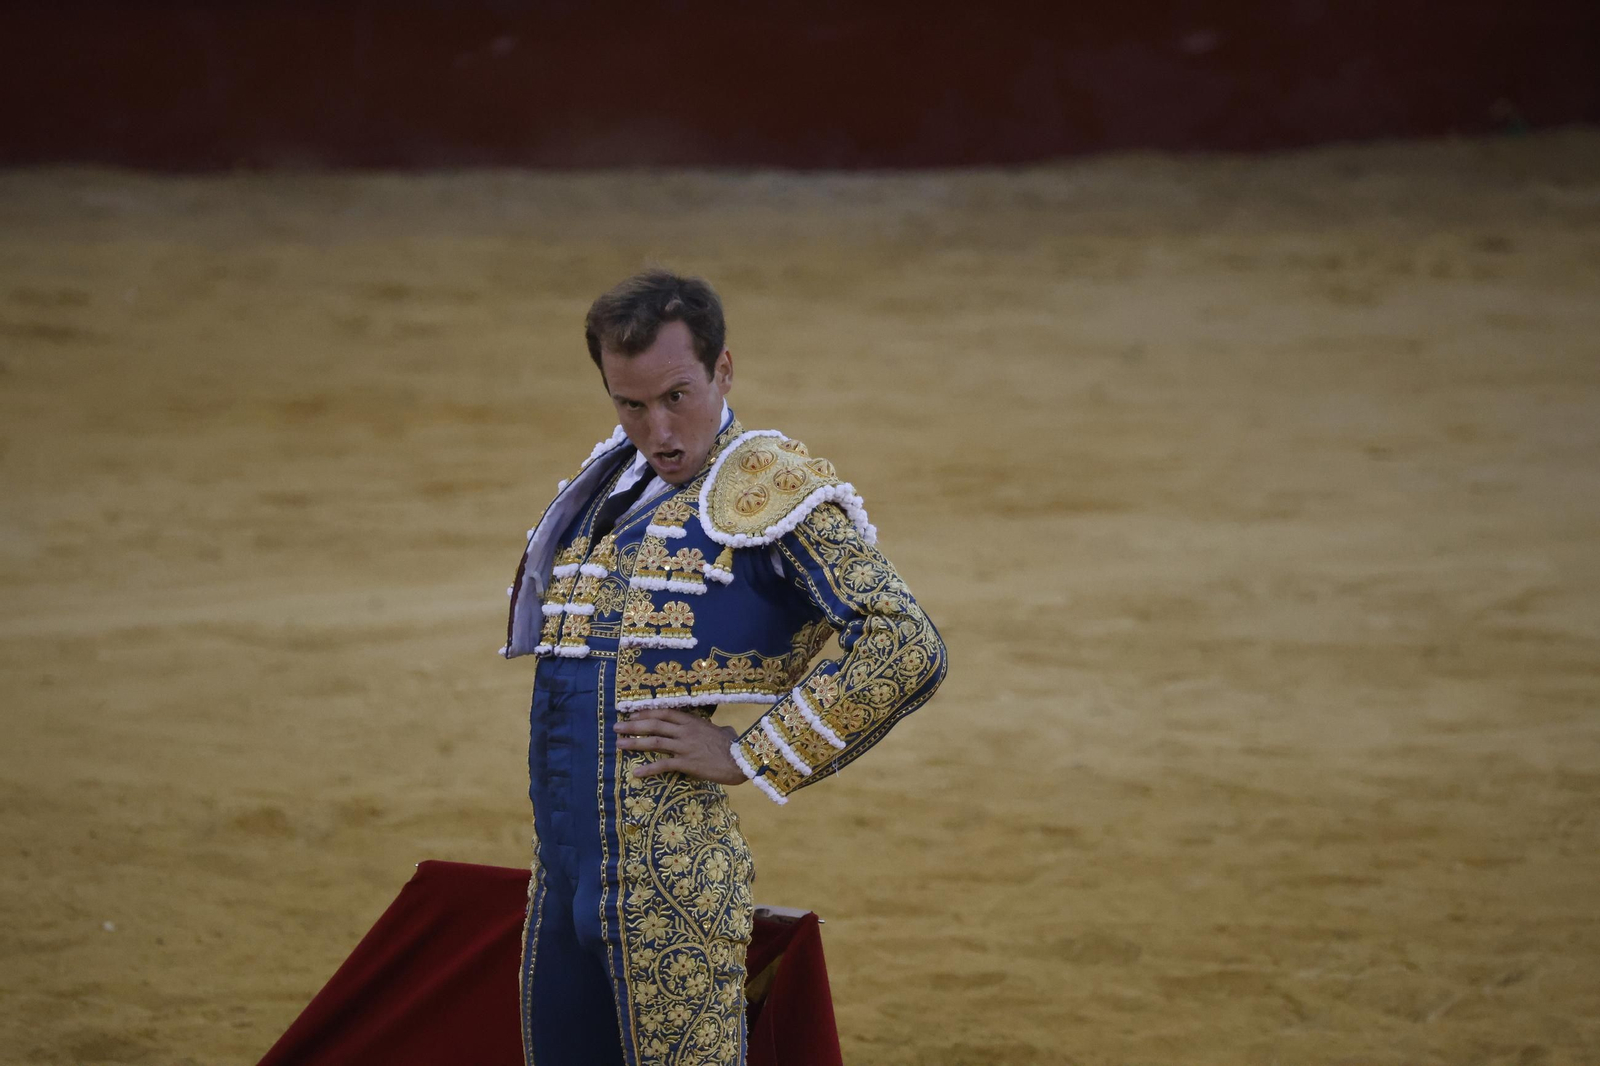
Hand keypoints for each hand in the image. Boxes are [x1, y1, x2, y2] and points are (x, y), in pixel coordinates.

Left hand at [614, 708, 746, 784]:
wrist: (742, 760)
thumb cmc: (735, 746)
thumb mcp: (725, 732)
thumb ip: (719, 729)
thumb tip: (723, 729)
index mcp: (692, 721)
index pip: (664, 712)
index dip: (645, 713)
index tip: (631, 714)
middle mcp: (685, 731)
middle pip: (654, 725)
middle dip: (633, 725)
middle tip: (617, 727)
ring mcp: (684, 747)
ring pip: (654, 742)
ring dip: (634, 743)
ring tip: (619, 744)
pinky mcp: (686, 763)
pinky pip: (663, 765)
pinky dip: (648, 769)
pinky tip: (636, 773)